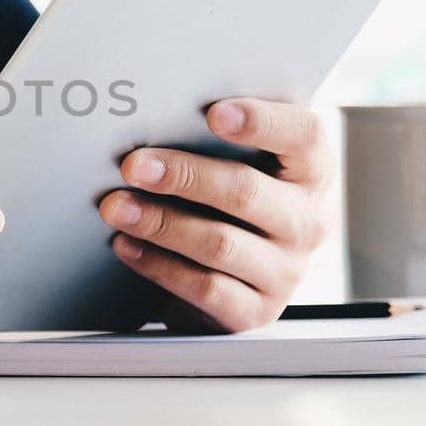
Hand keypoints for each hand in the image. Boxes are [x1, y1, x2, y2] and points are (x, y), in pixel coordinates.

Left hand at [97, 98, 331, 331]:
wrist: (228, 275)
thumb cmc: (224, 200)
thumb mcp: (233, 163)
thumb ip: (212, 138)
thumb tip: (153, 115)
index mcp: (311, 172)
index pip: (306, 136)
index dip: (264, 122)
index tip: (215, 113)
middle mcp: (307, 222)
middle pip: (247, 192)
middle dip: (184, 176)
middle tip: (134, 166)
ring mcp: (286, 272)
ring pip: (220, 243)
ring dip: (160, 223)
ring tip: (115, 207)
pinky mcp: (256, 311)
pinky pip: (205, 288)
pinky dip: (159, 265)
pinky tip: (126, 245)